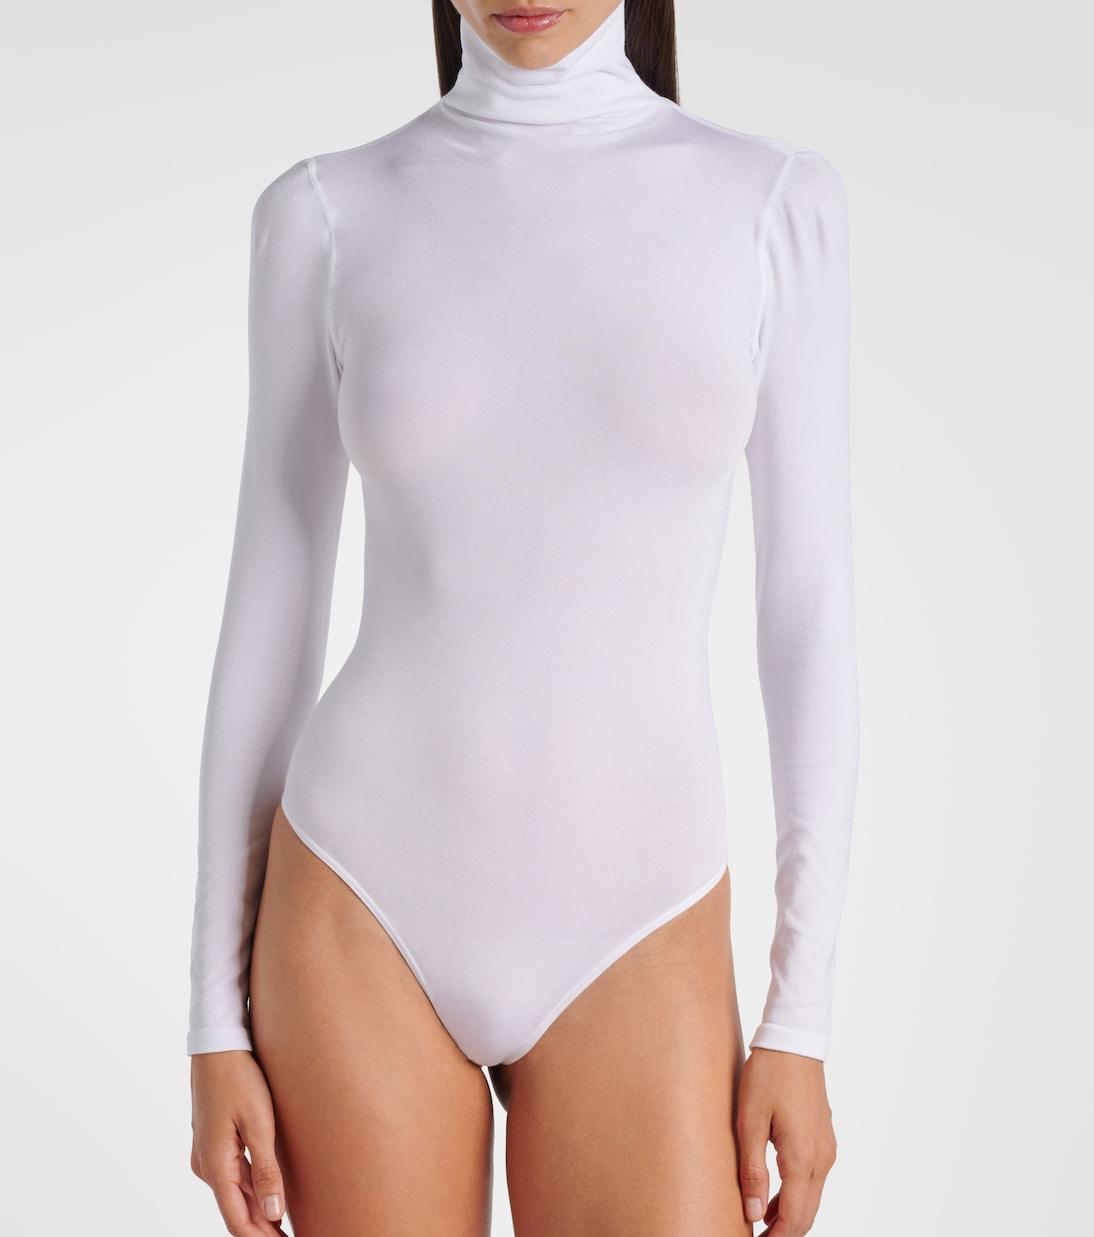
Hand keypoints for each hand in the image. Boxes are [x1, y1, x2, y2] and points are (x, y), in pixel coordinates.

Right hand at [190, 1050, 286, 1235]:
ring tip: (285, 1226)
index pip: (238, 1221)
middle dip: (263, 1229)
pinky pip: (231, 1176)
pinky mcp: (213, 1142)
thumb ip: (266, 1171)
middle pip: (236, 1211)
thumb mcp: (260, 1123)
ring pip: (234, 1194)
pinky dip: (250, 1191)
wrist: (218, 1043)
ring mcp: (207, 1154)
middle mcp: (206, 1166)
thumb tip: (274, 1215)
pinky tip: (269, 1196)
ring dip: (258, 1212)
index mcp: (216, 1166)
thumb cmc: (240, 1077)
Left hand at [735, 1047, 837, 1234]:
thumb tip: (753, 1214)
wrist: (794, 1039)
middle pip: (806, 1214)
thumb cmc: (768, 1074)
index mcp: (803, 1157)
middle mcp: (822, 1158)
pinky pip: (812, 1179)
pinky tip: (772, 1197)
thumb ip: (752, 1170)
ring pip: (810, 1198)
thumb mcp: (749, 1121)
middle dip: (783, 1232)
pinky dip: (795, 1195)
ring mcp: (826, 1148)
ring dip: (788, 1215)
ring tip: (758, 1223)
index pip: (794, 1217)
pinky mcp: (823, 1138)